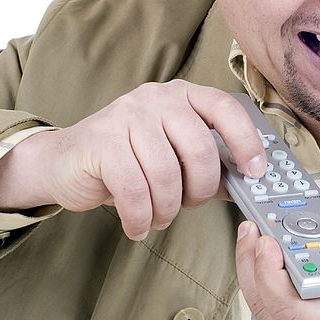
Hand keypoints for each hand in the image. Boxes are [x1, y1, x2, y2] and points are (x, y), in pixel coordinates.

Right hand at [0, 80, 265, 239]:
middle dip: (200, 188)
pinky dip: (141, 217)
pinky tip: (137, 225)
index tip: (256, 172)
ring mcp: (126, 116)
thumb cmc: (128, 158)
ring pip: (166, 173)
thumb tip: (247, 179)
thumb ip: (207, 159)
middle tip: (190, 205)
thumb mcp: (172, 151)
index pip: (225, 108)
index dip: (246, 140)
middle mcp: (156, 98)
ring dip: (167, 208)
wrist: (64, 161)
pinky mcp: (100, 142)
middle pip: (198, 148)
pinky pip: (134, 190)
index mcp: (182, 95)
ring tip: (158, 216)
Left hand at [235, 195, 319, 319]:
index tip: (268, 241)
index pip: (286, 304)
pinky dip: (267, 279)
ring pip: (263, 305)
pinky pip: (272, 306)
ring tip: (257, 234)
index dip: (270, 272)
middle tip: (255, 225)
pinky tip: (270, 257)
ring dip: (255, 268)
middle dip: (252, 260)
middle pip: (264, 301)